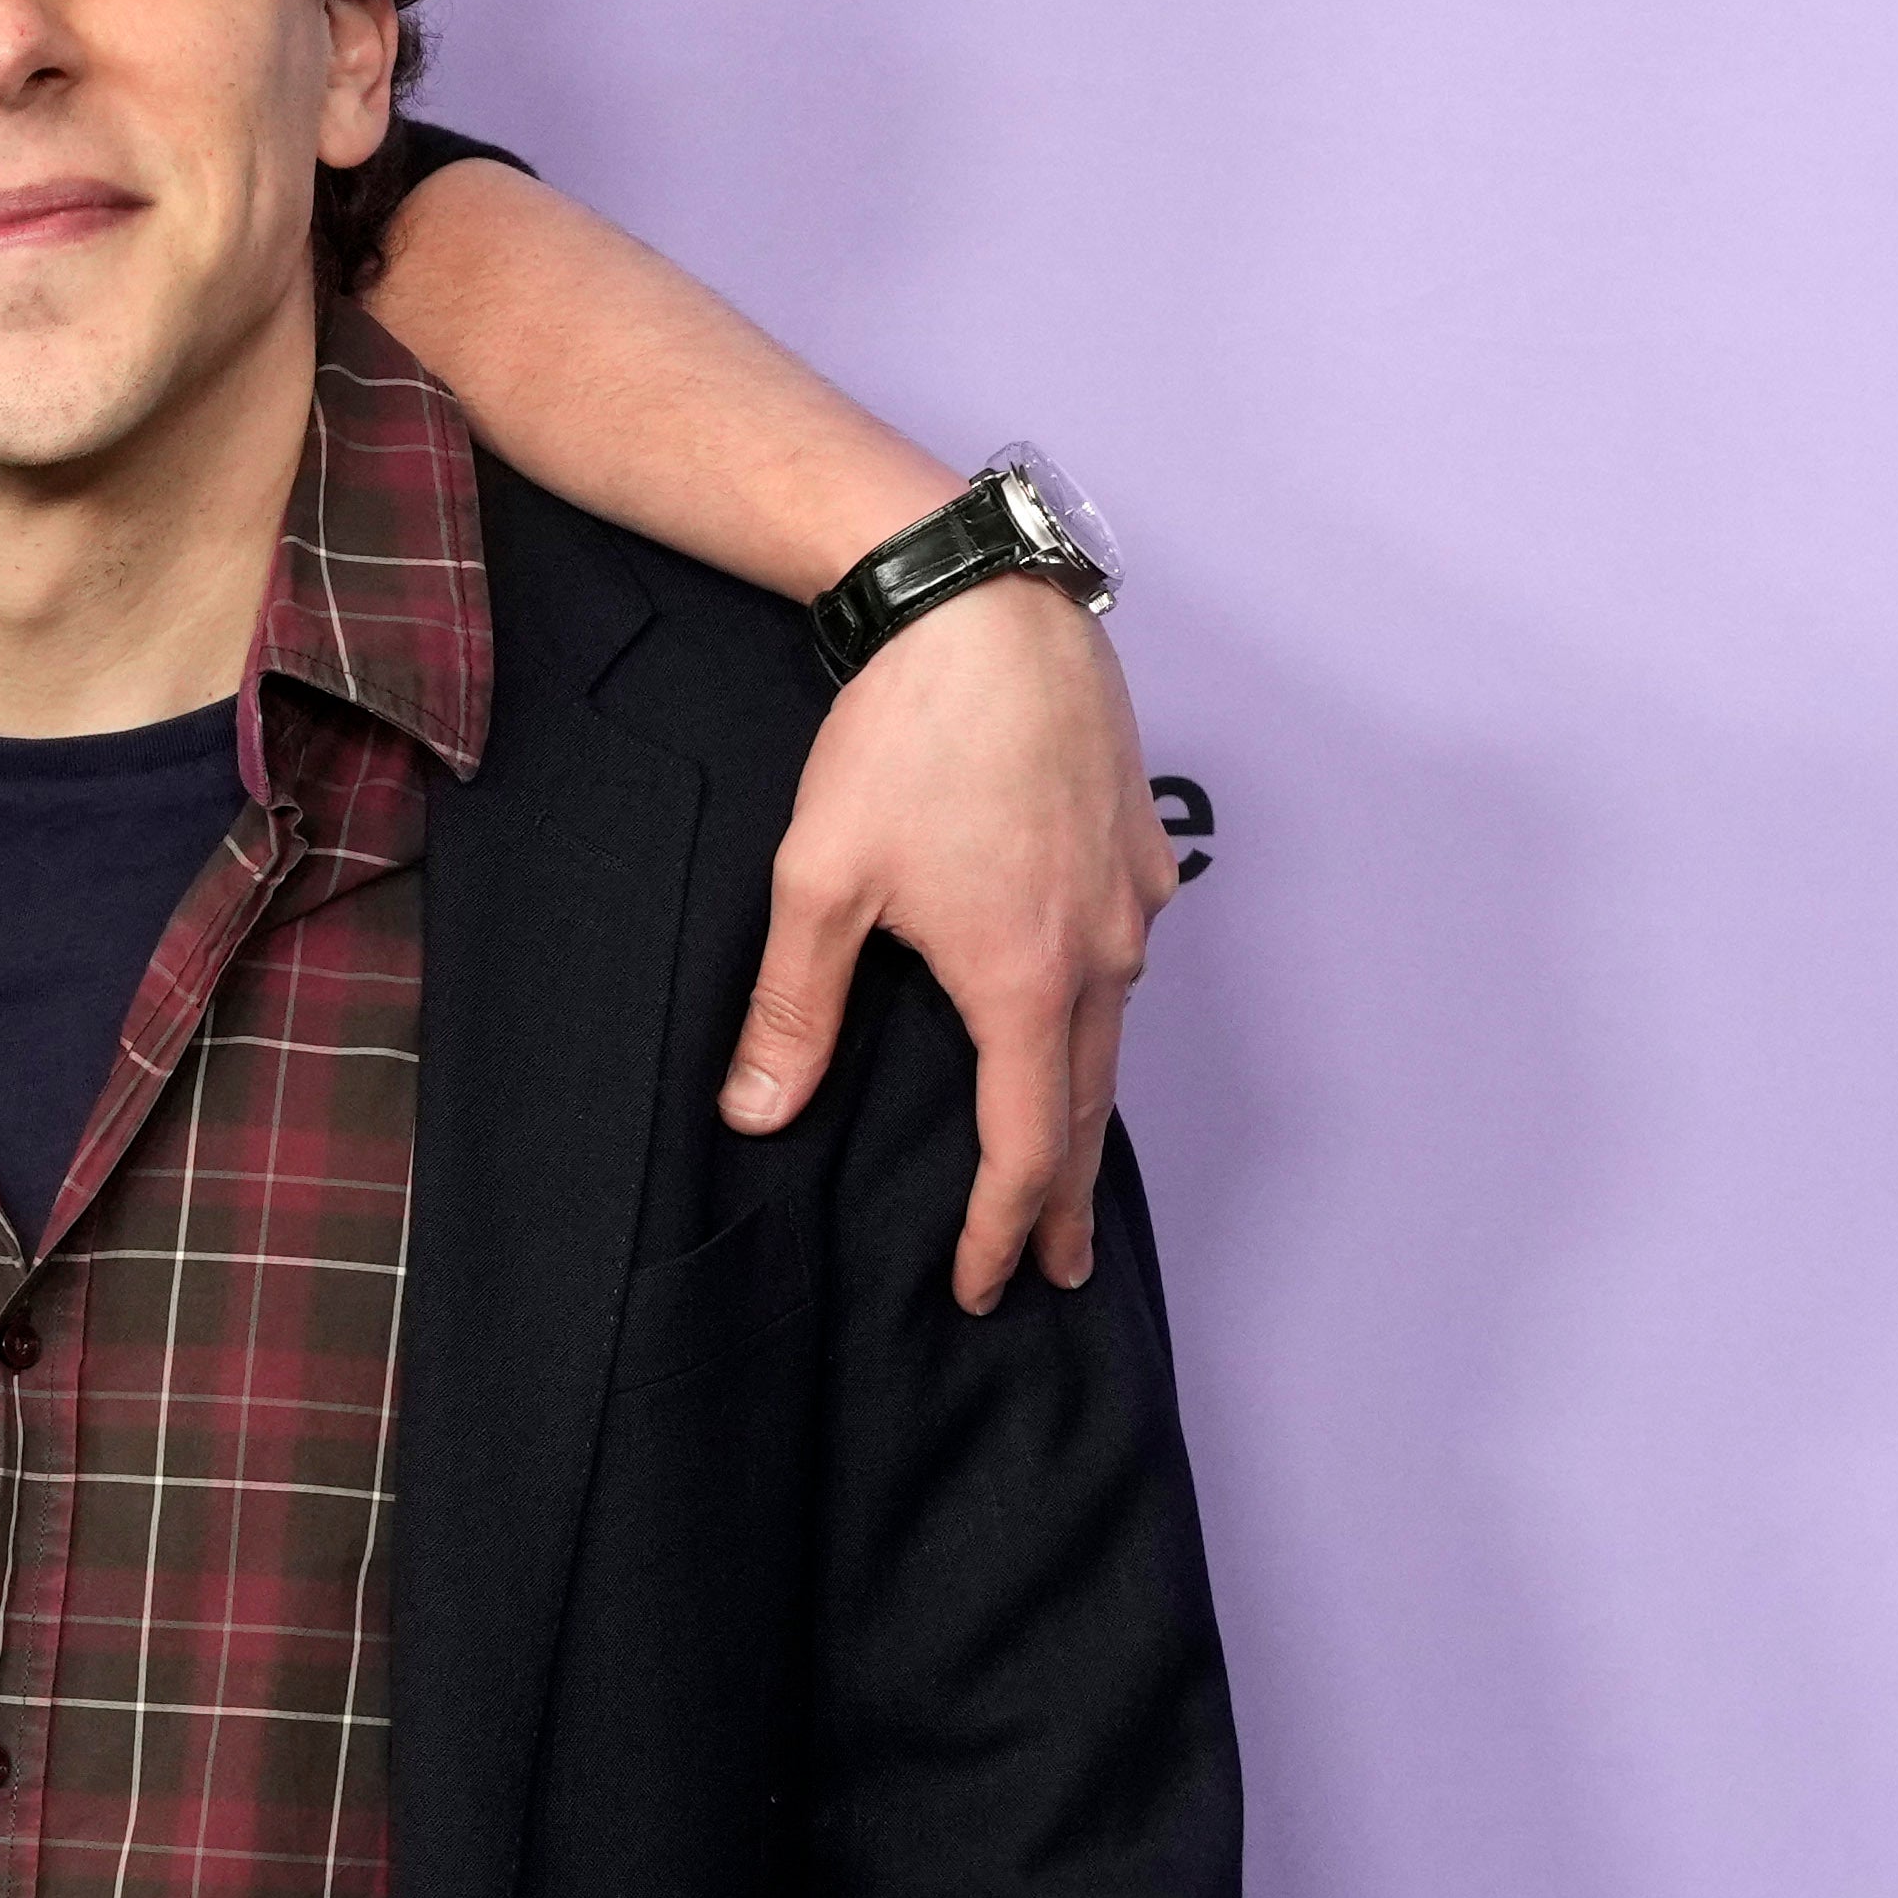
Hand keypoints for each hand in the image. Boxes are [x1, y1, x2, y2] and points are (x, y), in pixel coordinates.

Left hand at [724, 574, 1175, 1312]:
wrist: (987, 610)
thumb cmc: (902, 739)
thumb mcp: (821, 880)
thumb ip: (795, 1009)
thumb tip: (757, 1117)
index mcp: (1026, 980)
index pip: (1022, 1146)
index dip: (997, 1228)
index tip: (977, 1286)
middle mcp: (1102, 952)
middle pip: (1085, 1105)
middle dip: (1059, 1198)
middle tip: (1050, 1268)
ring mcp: (1134, 899)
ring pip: (1112, 1030)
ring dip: (1082, 1103)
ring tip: (1059, 1158)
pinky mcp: (1140, 846)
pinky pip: (1123, 958)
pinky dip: (1097, 1013)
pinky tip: (1071, 1011)